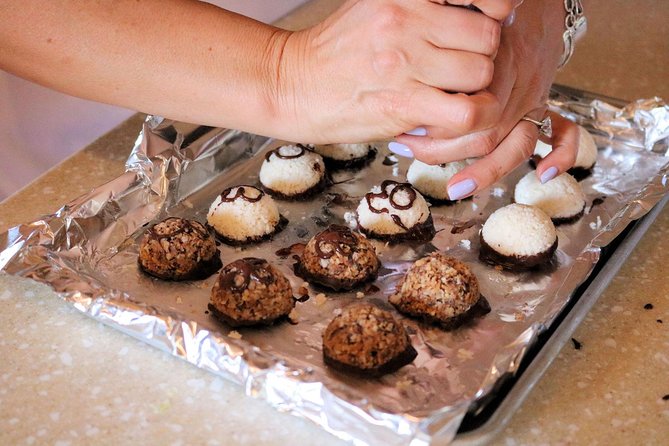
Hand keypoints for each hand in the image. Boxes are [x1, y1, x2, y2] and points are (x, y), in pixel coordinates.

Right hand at [271, 0, 516, 143]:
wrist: (293, 85)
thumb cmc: (338, 50)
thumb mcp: (378, 6)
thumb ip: (425, 6)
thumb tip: (483, 12)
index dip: (498, 10)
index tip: (490, 23)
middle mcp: (407, 18)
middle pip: (488, 36)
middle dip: (482, 57)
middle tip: (460, 68)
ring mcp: (404, 61)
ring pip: (481, 74)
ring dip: (473, 91)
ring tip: (449, 94)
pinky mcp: (401, 103)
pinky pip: (465, 113)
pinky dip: (466, 120)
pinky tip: (444, 117)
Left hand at [393, 0, 577, 198]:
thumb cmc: (477, 9)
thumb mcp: (450, 19)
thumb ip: (429, 49)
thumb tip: (390, 80)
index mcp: (490, 65)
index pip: (460, 113)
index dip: (428, 130)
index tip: (399, 133)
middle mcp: (512, 84)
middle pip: (481, 134)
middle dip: (441, 151)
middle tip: (406, 149)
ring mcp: (531, 94)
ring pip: (513, 144)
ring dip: (485, 171)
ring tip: (455, 187)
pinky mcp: (542, 98)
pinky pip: (564, 130)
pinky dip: (562, 154)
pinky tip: (546, 173)